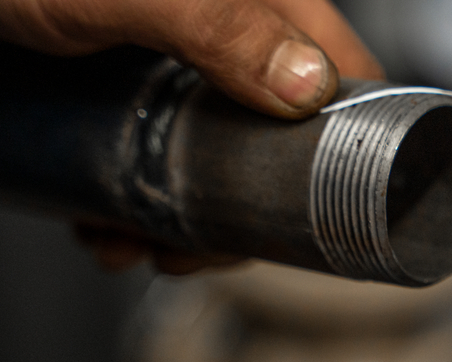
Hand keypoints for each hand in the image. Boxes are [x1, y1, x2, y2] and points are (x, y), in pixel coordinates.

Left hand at [0, 0, 383, 271]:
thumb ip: (219, 25)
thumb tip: (308, 86)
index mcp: (259, 2)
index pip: (344, 77)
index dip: (344, 150)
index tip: (309, 211)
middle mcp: (230, 40)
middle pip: (279, 142)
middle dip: (243, 209)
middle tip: (201, 246)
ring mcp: (180, 72)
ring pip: (219, 164)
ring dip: (184, 222)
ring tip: (136, 242)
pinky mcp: (133, 98)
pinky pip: (163, 163)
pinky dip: (139, 209)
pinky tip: (107, 224)